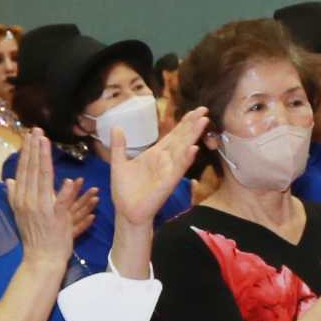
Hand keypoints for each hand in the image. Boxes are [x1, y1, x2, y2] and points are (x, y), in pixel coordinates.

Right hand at [4, 132, 90, 262]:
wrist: (41, 258)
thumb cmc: (33, 236)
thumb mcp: (19, 214)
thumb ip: (14, 196)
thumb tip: (9, 180)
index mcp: (20, 198)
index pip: (24, 170)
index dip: (27, 152)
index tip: (30, 136)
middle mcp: (28, 201)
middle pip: (32, 170)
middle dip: (35, 148)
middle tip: (38, 130)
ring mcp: (42, 209)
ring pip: (44, 180)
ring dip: (44, 159)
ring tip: (46, 142)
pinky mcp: (56, 218)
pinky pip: (61, 203)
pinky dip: (65, 192)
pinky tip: (69, 179)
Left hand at [111, 108, 208, 227]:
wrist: (126, 212)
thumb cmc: (124, 191)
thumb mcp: (118, 163)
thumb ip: (119, 146)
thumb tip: (116, 127)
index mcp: (155, 155)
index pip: (173, 135)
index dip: (183, 123)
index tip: (194, 110)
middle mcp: (165, 161)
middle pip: (182, 138)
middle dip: (193, 124)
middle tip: (204, 109)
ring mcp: (168, 171)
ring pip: (184, 150)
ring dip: (194, 136)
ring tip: (204, 121)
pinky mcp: (168, 183)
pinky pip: (178, 169)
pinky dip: (186, 159)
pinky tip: (194, 148)